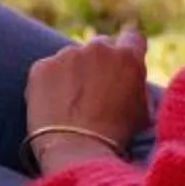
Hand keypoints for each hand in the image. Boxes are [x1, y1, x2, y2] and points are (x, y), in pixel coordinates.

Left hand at [24, 26, 149, 164]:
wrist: (77, 147)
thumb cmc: (116, 133)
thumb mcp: (143, 108)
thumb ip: (137, 84)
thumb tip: (132, 76)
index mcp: (128, 55)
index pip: (132, 38)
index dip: (127, 50)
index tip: (119, 64)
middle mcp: (98, 48)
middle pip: (100, 45)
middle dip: (98, 61)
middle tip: (92, 87)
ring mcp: (67, 55)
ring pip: (71, 57)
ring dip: (72, 71)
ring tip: (70, 101)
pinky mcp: (41, 67)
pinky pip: (47, 70)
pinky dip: (49, 83)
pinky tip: (52, 104)